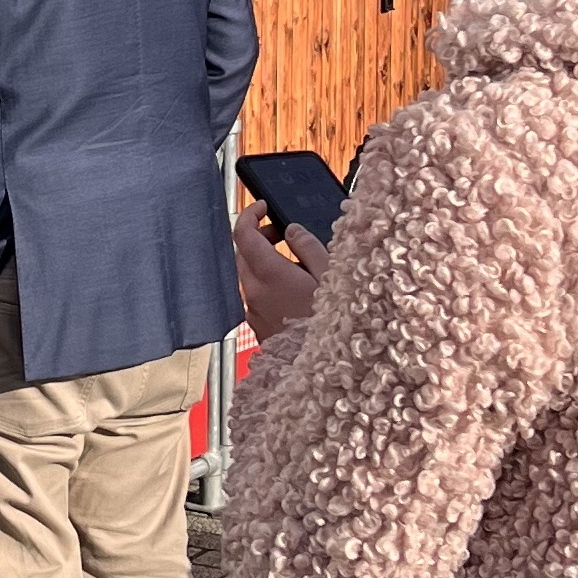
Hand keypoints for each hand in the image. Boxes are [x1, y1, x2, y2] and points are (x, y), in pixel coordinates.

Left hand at [231, 200, 327, 334]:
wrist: (326, 371)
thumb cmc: (334, 323)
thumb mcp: (330, 276)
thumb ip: (307, 248)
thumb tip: (291, 231)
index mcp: (269, 274)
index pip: (243, 234)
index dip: (250, 215)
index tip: (263, 207)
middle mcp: (254, 292)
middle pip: (242, 254)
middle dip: (258, 237)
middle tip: (282, 234)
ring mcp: (253, 311)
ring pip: (248, 275)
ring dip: (263, 262)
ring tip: (296, 266)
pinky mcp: (258, 328)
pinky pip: (255, 296)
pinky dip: (266, 284)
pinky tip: (292, 291)